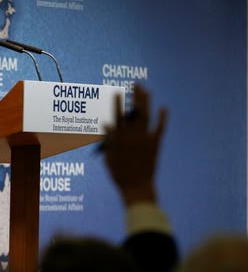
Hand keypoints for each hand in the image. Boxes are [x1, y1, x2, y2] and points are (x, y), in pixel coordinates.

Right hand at [103, 84, 167, 205]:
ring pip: (147, 116)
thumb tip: (108, 125)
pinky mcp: (155, 144)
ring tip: (146, 91)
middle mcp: (133, 135)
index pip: (118, 115)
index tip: (118, 92)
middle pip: (135, 111)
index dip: (118, 103)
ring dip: (147, 102)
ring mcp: (145, 139)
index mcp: (119, 138)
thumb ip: (109, 141)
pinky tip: (164, 108)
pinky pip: (160, 129)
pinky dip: (162, 118)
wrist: (137, 187)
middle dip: (135, 96)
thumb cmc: (119, 174)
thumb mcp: (108, 157)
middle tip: (136, 85)